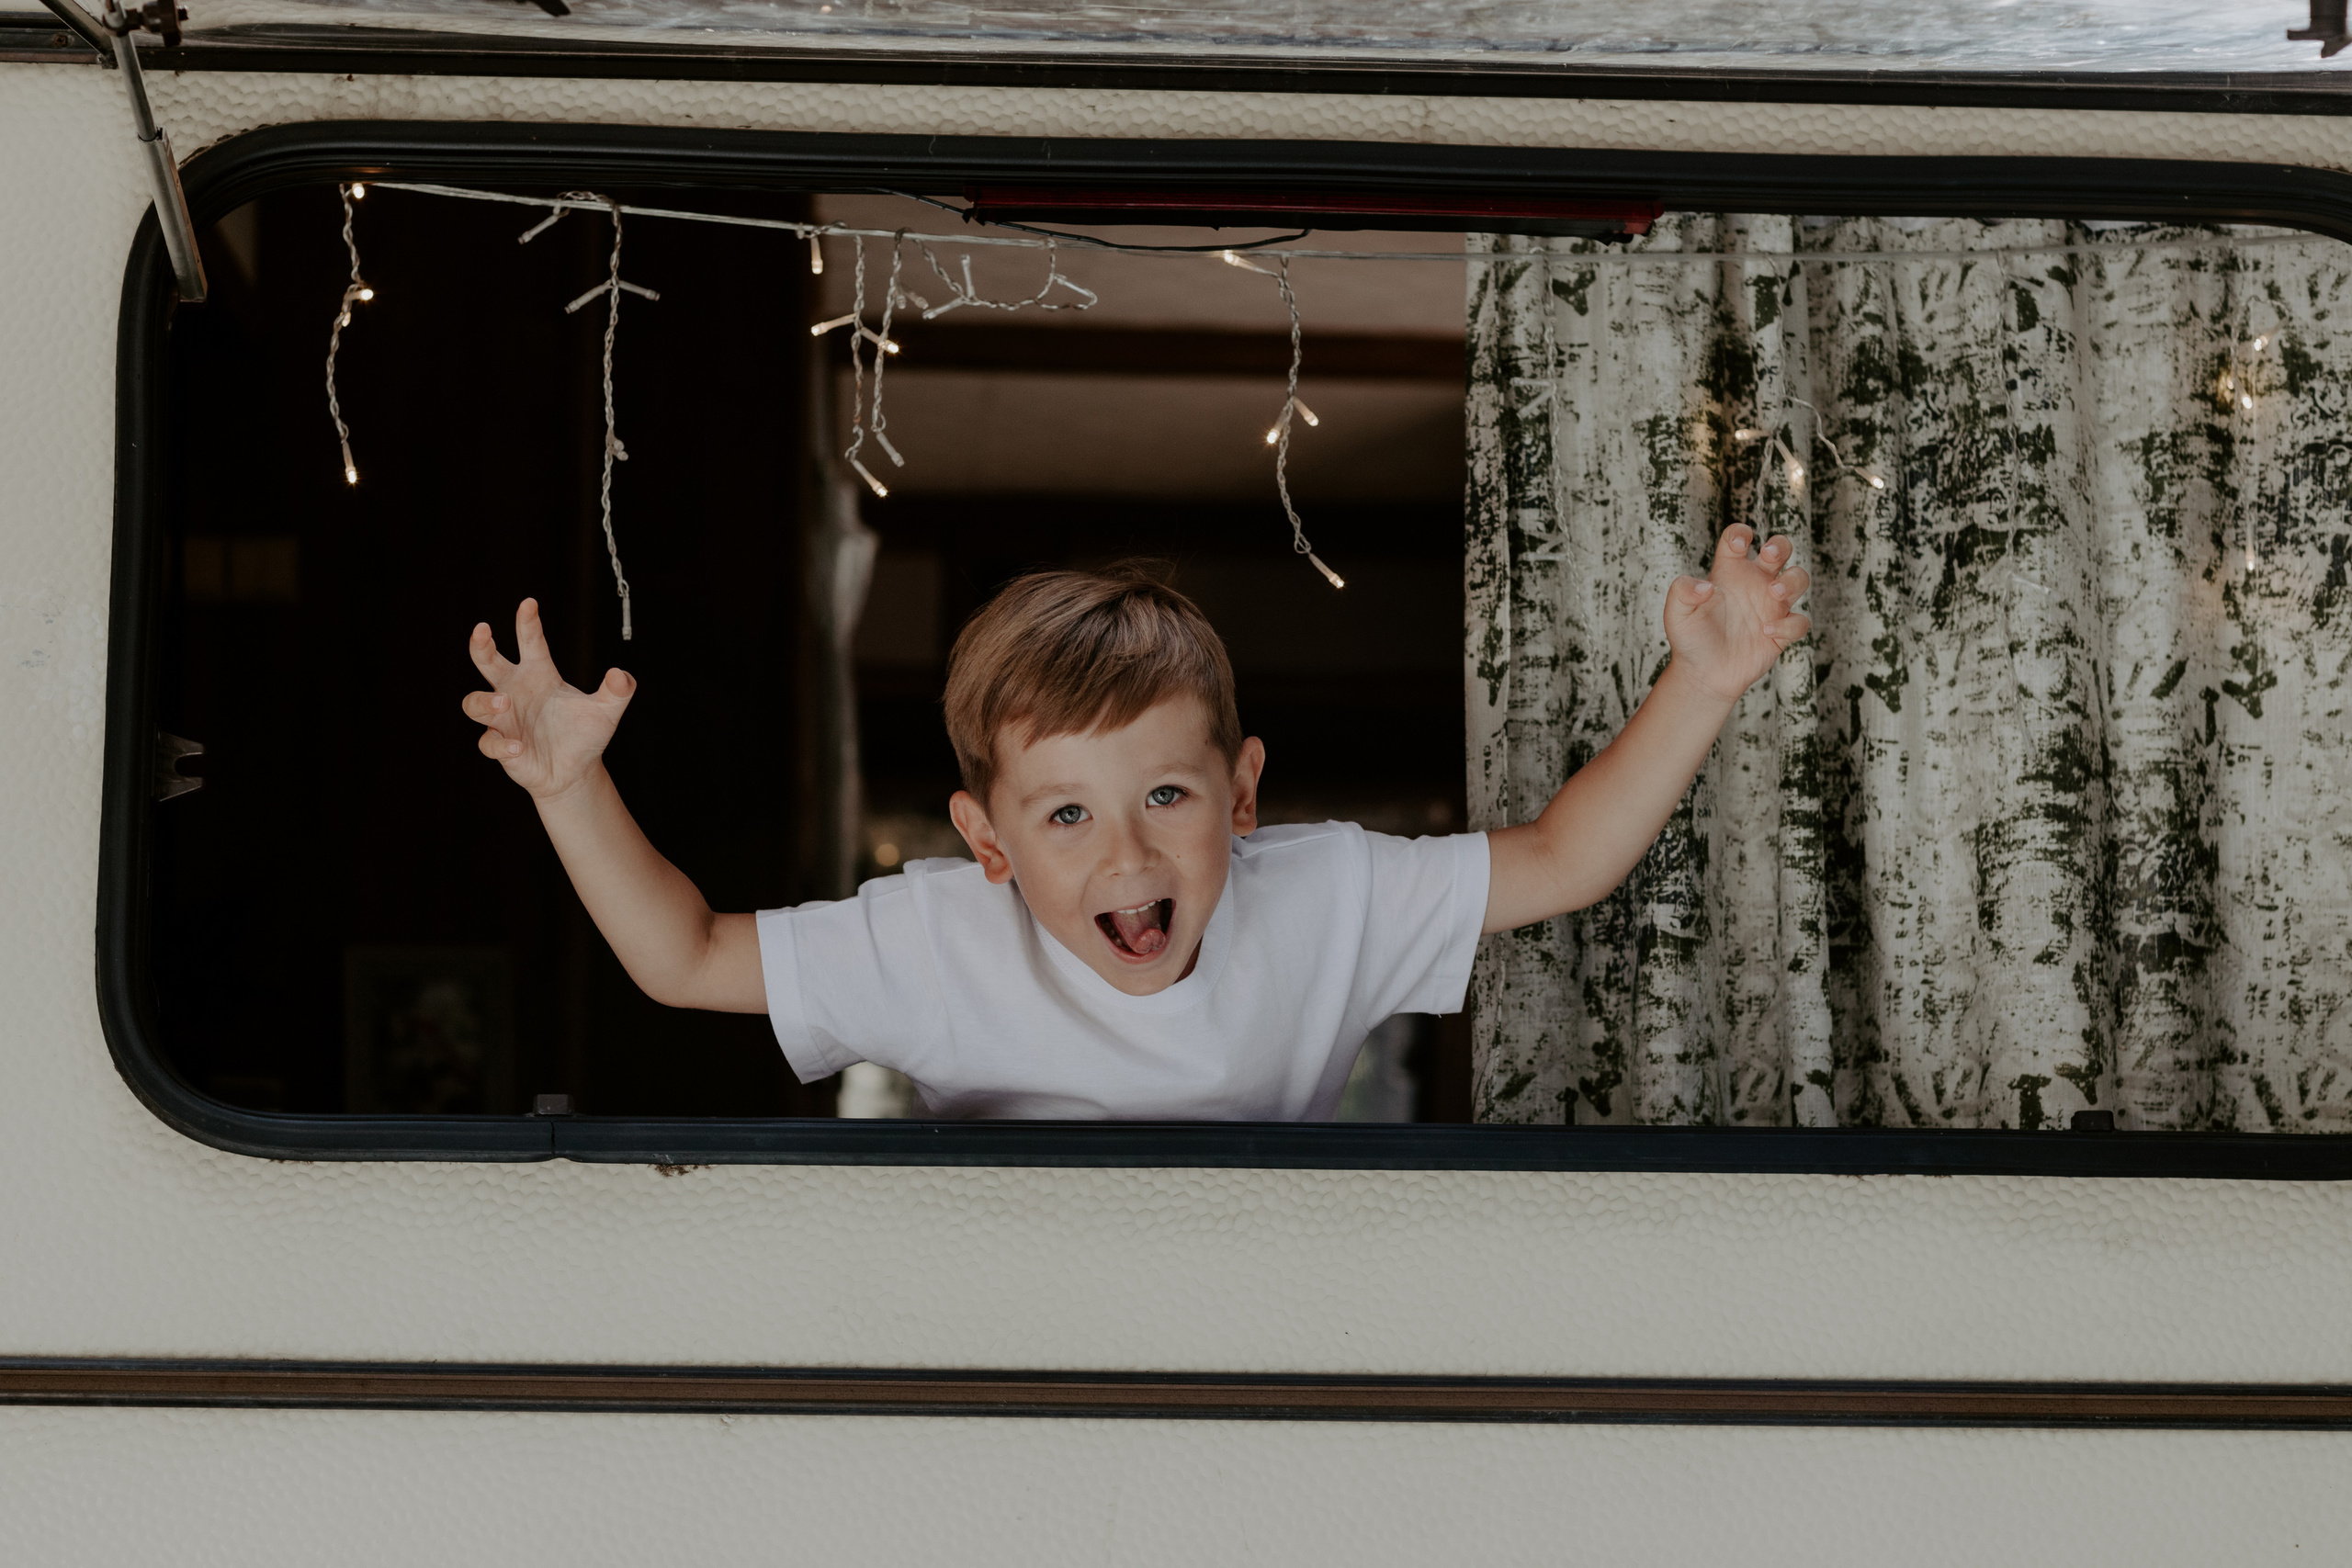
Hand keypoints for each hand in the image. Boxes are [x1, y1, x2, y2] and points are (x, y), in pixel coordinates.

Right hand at [461, 598, 635, 800]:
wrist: (575, 772)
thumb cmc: (584, 735)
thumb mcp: (607, 712)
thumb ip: (618, 692)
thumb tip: (621, 674)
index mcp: (539, 674)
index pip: (530, 642)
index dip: (528, 622)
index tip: (529, 603)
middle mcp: (516, 691)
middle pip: (486, 661)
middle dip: (481, 645)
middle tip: (483, 629)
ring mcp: (503, 719)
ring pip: (474, 702)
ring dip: (486, 701)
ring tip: (505, 704)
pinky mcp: (500, 745)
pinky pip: (489, 742)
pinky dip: (502, 744)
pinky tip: (520, 747)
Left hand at [1663, 524, 1811, 702]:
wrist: (1702, 674)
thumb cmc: (1689, 638)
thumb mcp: (1676, 614)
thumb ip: (1682, 592)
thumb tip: (1706, 586)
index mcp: (1729, 572)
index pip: (1738, 539)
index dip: (1740, 533)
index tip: (1738, 545)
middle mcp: (1753, 583)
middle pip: (1780, 549)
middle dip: (1780, 545)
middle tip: (1769, 554)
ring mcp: (1770, 606)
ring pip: (1798, 579)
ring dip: (1792, 581)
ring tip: (1774, 593)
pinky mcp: (1780, 632)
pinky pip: (1798, 621)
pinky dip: (1788, 625)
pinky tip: (1766, 632)